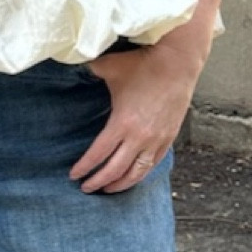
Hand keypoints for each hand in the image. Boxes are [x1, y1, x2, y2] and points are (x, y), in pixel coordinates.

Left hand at [68, 40, 200, 193]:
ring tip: (108, 189)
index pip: (99, 154)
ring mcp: (156, 139)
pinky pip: (153, 164)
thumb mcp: (109, 67)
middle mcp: (139, 137)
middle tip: (86, 188)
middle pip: (115, 170)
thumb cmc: (144, 64)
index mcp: (122, 123)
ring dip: (120, 184)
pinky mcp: (169, 138)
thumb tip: (73, 68)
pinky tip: (132, 176)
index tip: (74, 175)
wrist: (178, 62)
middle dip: (98, 182)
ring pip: (137, 173)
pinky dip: (141, 174)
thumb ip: (88, 72)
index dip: (84, 167)